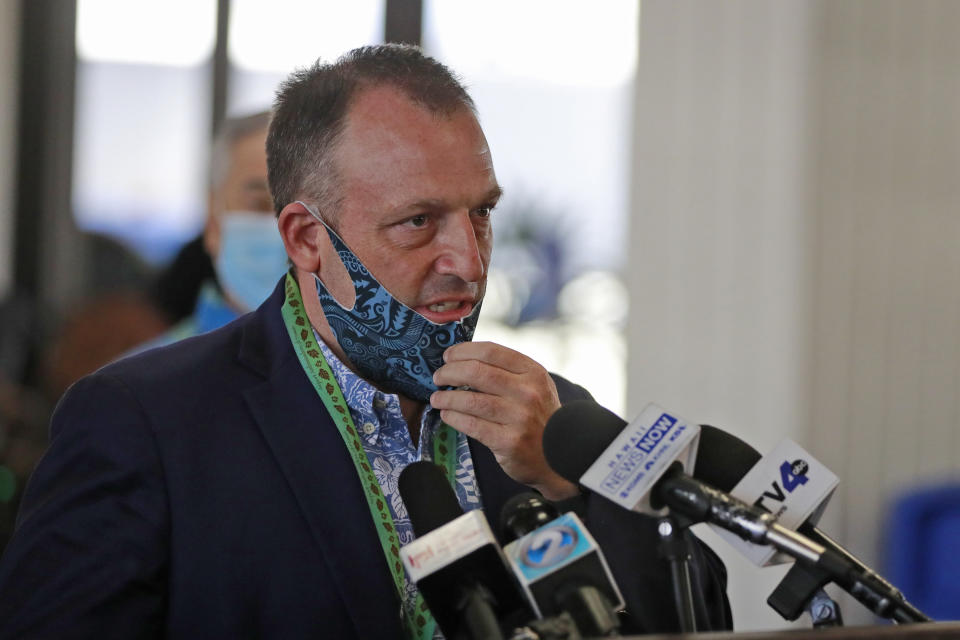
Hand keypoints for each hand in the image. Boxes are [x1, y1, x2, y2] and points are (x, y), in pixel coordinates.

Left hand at [430, 341, 578, 500]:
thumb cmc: (540, 418)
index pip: (491, 351)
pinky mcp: (509, 442)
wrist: (560, 456)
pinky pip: (472, 425)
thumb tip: (463, 361)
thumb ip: (508, 372)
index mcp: (533, 372)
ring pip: (471, 400)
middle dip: (450, 372)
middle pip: (477, 372)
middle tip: (438, 377)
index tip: (448, 356)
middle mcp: (529, 392)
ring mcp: (520, 418)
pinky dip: (454, 418)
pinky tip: (447, 415)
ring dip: (447, 398)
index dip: (463, 351)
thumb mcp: (535, 387)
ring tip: (437, 398)